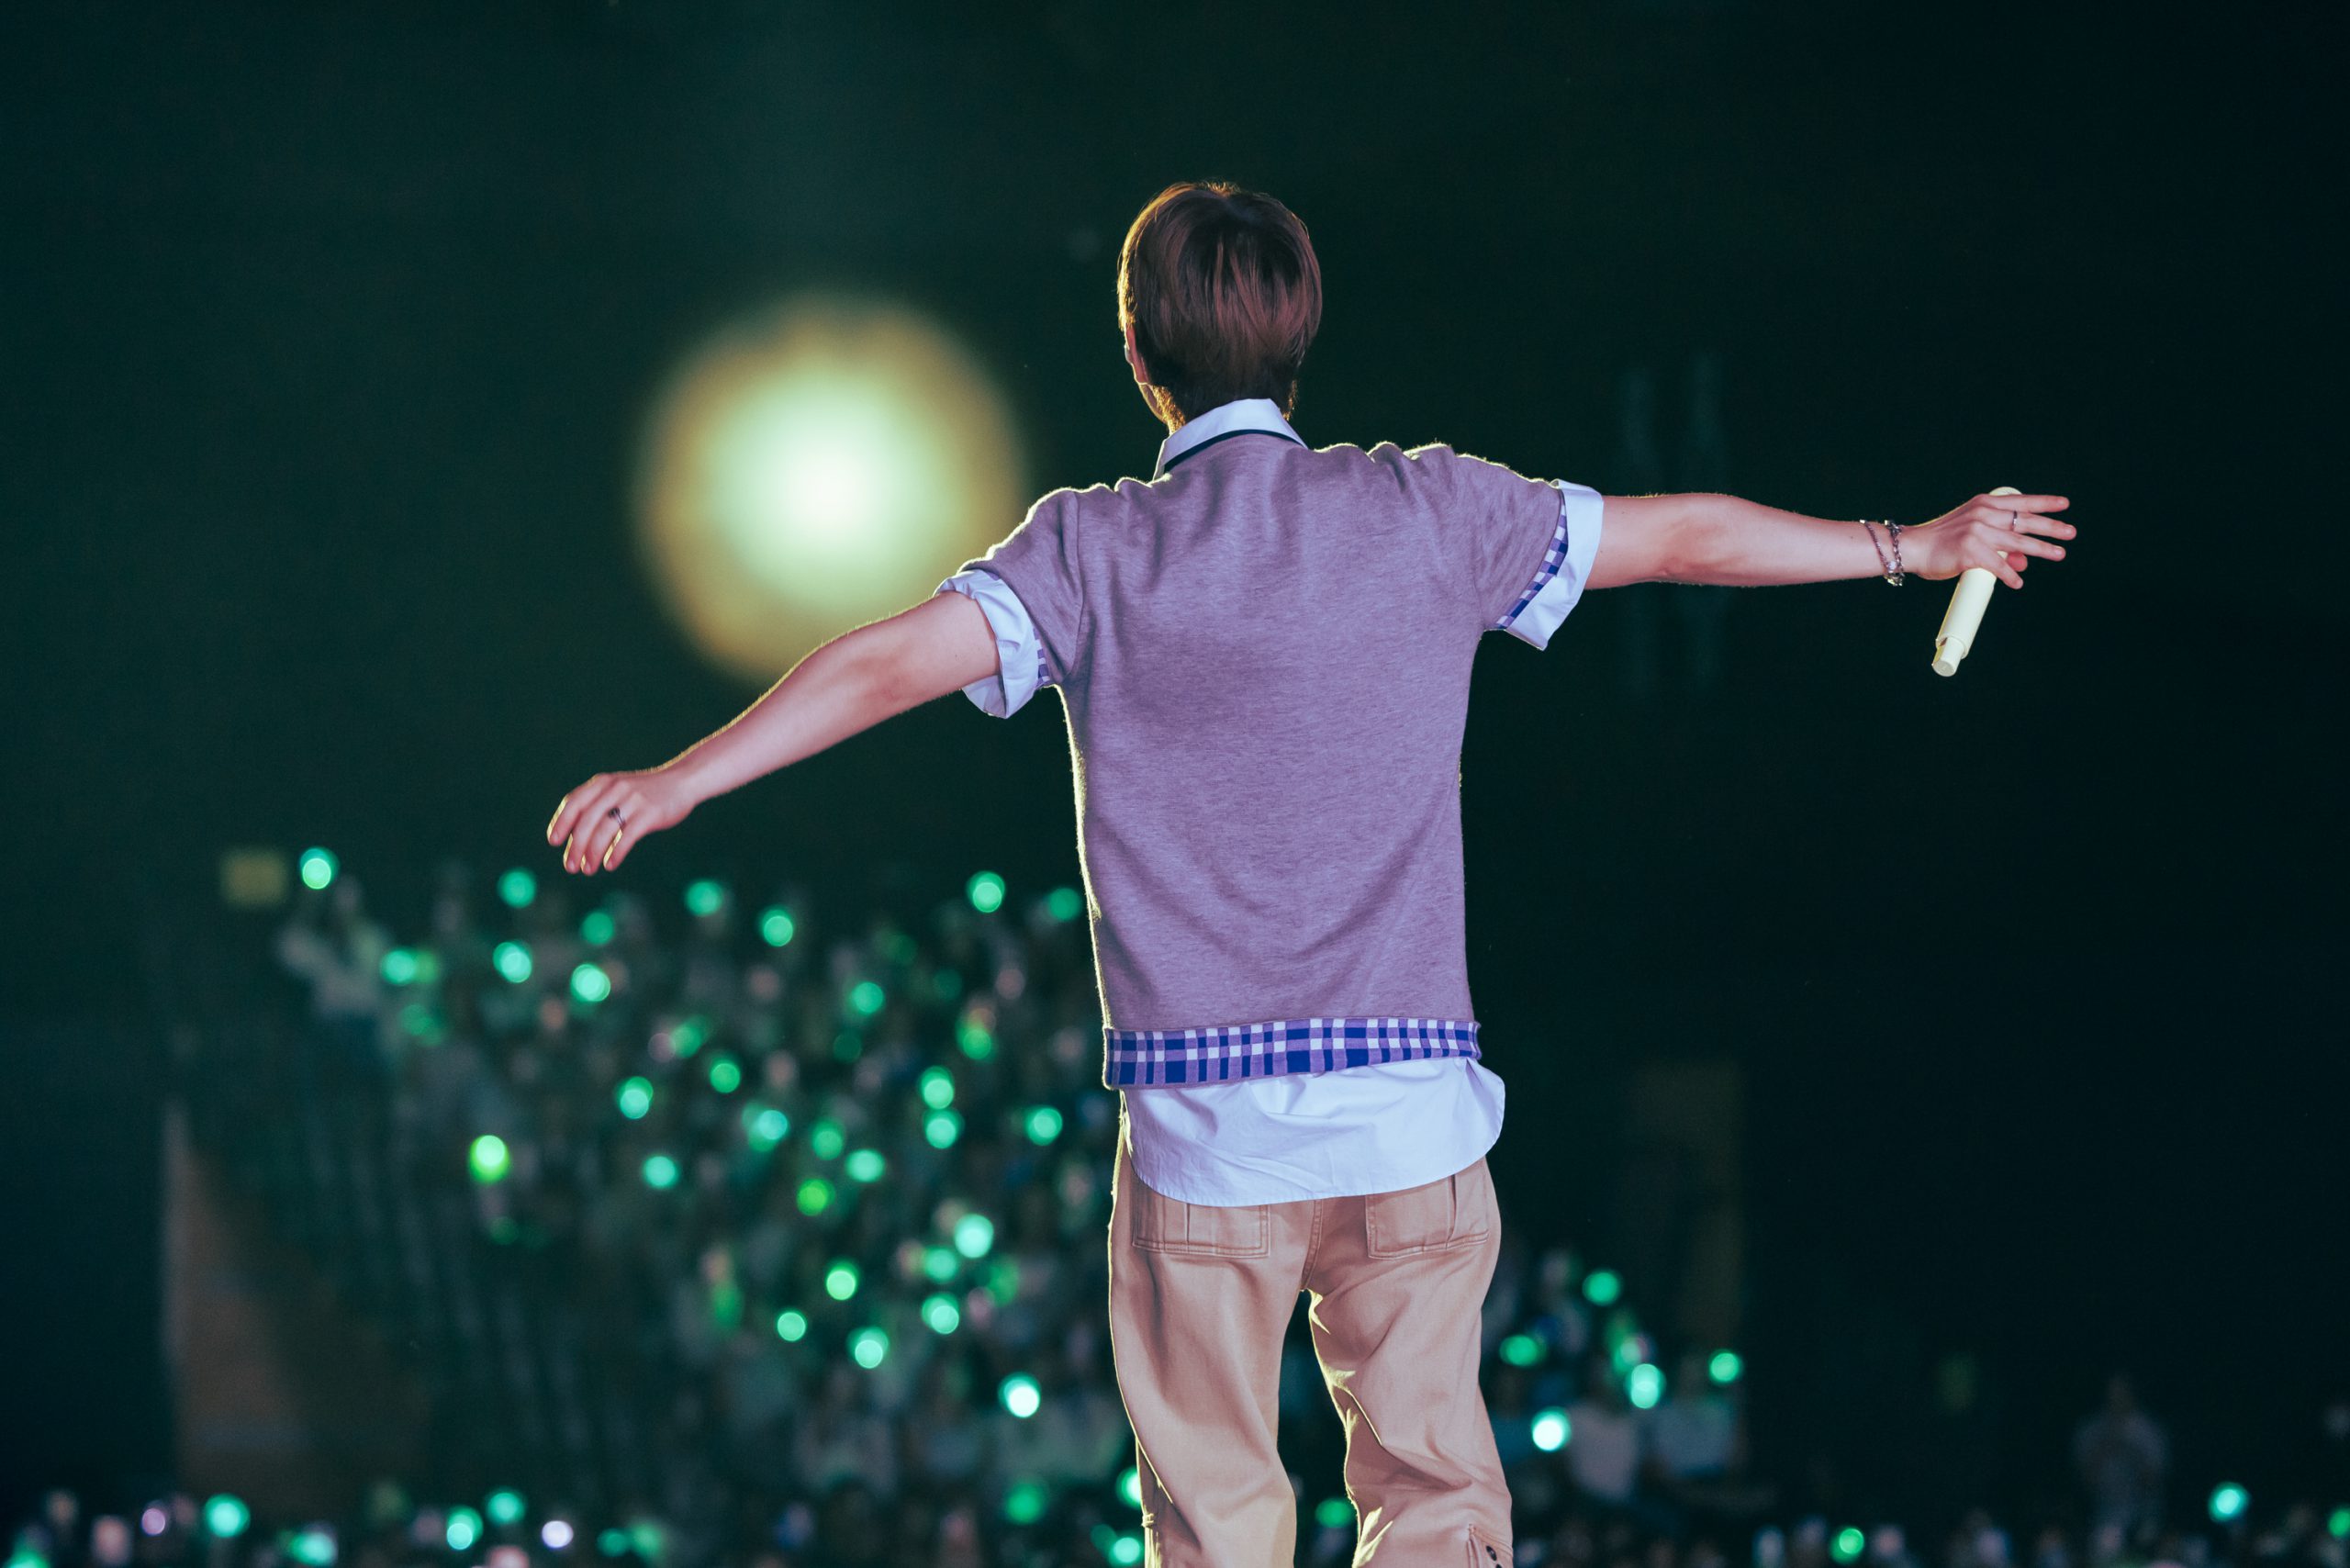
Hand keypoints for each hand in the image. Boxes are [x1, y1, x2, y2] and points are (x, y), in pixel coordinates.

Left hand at [545, 762, 700, 874]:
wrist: (682, 782)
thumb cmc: (646, 792)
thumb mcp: (619, 790)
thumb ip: (598, 804)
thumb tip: (574, 836)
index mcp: (603, 782)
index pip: (574, 802)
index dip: (561, 822)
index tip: (554, 842)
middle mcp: (615, 789)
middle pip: (587, 821)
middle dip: (576, 846)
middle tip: (570, 867)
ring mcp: (633, 800)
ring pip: (605, 830)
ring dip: (593, 853)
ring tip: (588, 869)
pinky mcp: (650, 814)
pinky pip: (627, 836)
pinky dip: (616, 853)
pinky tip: (610, 865)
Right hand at [1904, 492, 2074, 589]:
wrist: (1913, 547)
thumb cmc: (1943, 541)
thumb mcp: (1973, 534)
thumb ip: (2000, 544)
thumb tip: (2024, 561)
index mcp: (1985, 504)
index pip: (2021, 502)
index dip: (2044, 503)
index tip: (2064, 504)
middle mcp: (1983, 514)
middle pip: (2025, 521)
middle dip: (2051, 527)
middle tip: (2070, 533)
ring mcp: (1977, 532)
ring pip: (2018, 542)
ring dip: (2041, 549)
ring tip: (2059, 554)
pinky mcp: (1971, 551)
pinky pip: (1998, 566)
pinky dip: (2010, 576)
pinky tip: (2018, 582)